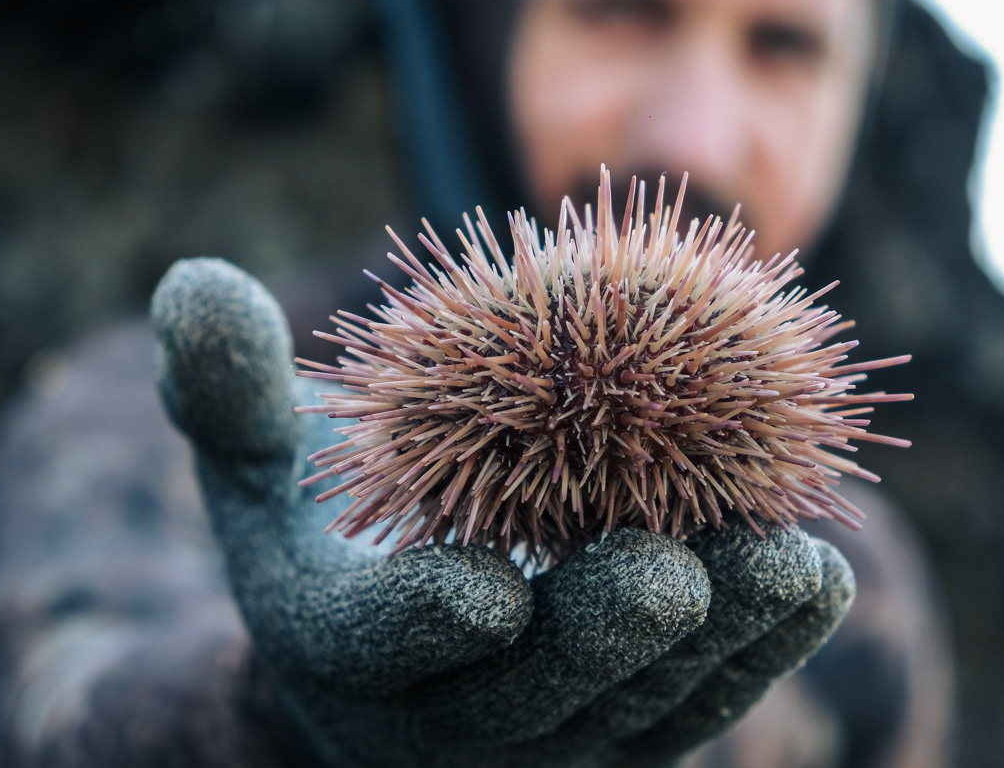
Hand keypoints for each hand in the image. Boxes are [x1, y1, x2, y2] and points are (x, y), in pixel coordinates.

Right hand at [151, 257, 854, 767]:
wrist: (395, 671)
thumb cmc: (324, 549)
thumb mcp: (256, 475)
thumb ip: (227, 393)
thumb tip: (192, 281)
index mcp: (350, 656)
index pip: (384, 651)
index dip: (427, 622)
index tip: (481, 588)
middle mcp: (457, 725)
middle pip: (538, 696)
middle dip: (604, 638)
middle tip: (669, 572)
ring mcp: (560, 739)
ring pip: (646, 704)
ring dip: (722, 639)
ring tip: (791, 563)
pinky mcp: (636, 731)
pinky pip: (708, 699)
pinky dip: (764, 643)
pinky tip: (811, 574)